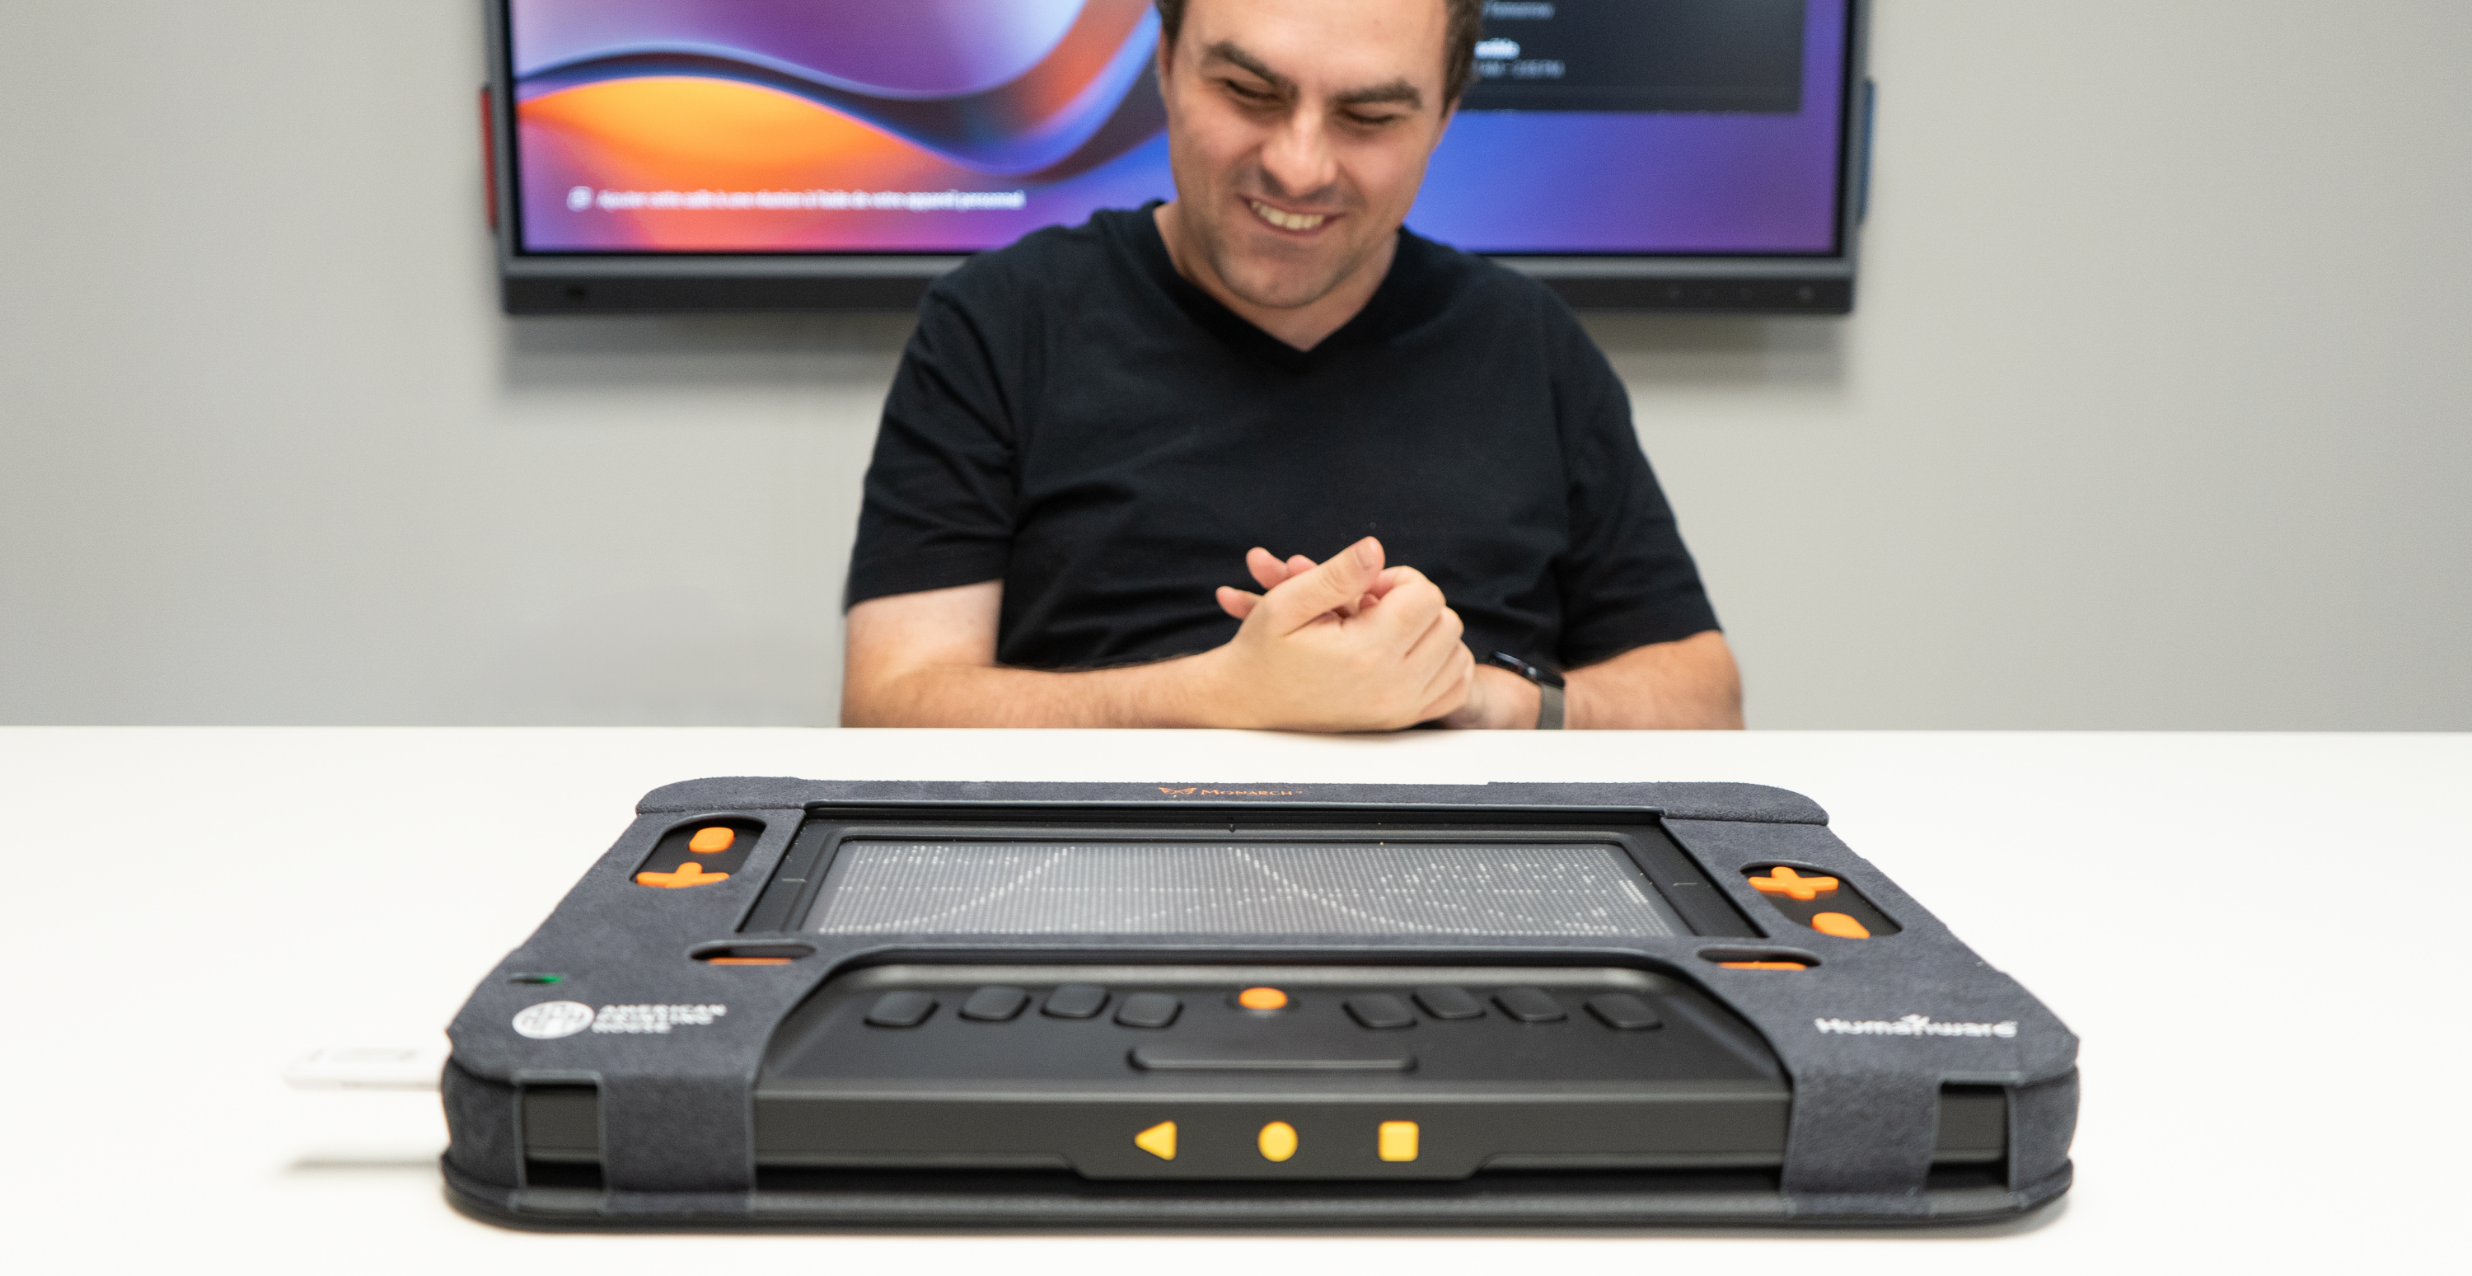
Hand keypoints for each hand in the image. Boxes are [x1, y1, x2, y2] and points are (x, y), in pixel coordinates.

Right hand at [1196, 537, 1472, 730]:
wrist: (1248, 702)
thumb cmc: (1263, 651)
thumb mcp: (1286, 602)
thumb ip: (1336, 574)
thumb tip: (1376, 550)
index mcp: (1366, 653)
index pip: (1425, 596)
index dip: (1399, 579)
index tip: (1366, 588)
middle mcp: (1391, 686)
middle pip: (1446, 621)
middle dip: (1414, 603)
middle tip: (1373, 606)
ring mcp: (1399, 707)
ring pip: (1456, 652)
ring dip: (1429, 631)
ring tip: (1387, 629)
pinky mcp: (1401, 720)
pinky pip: (1454, 687)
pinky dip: (1441, 664)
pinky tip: (1408, 652)